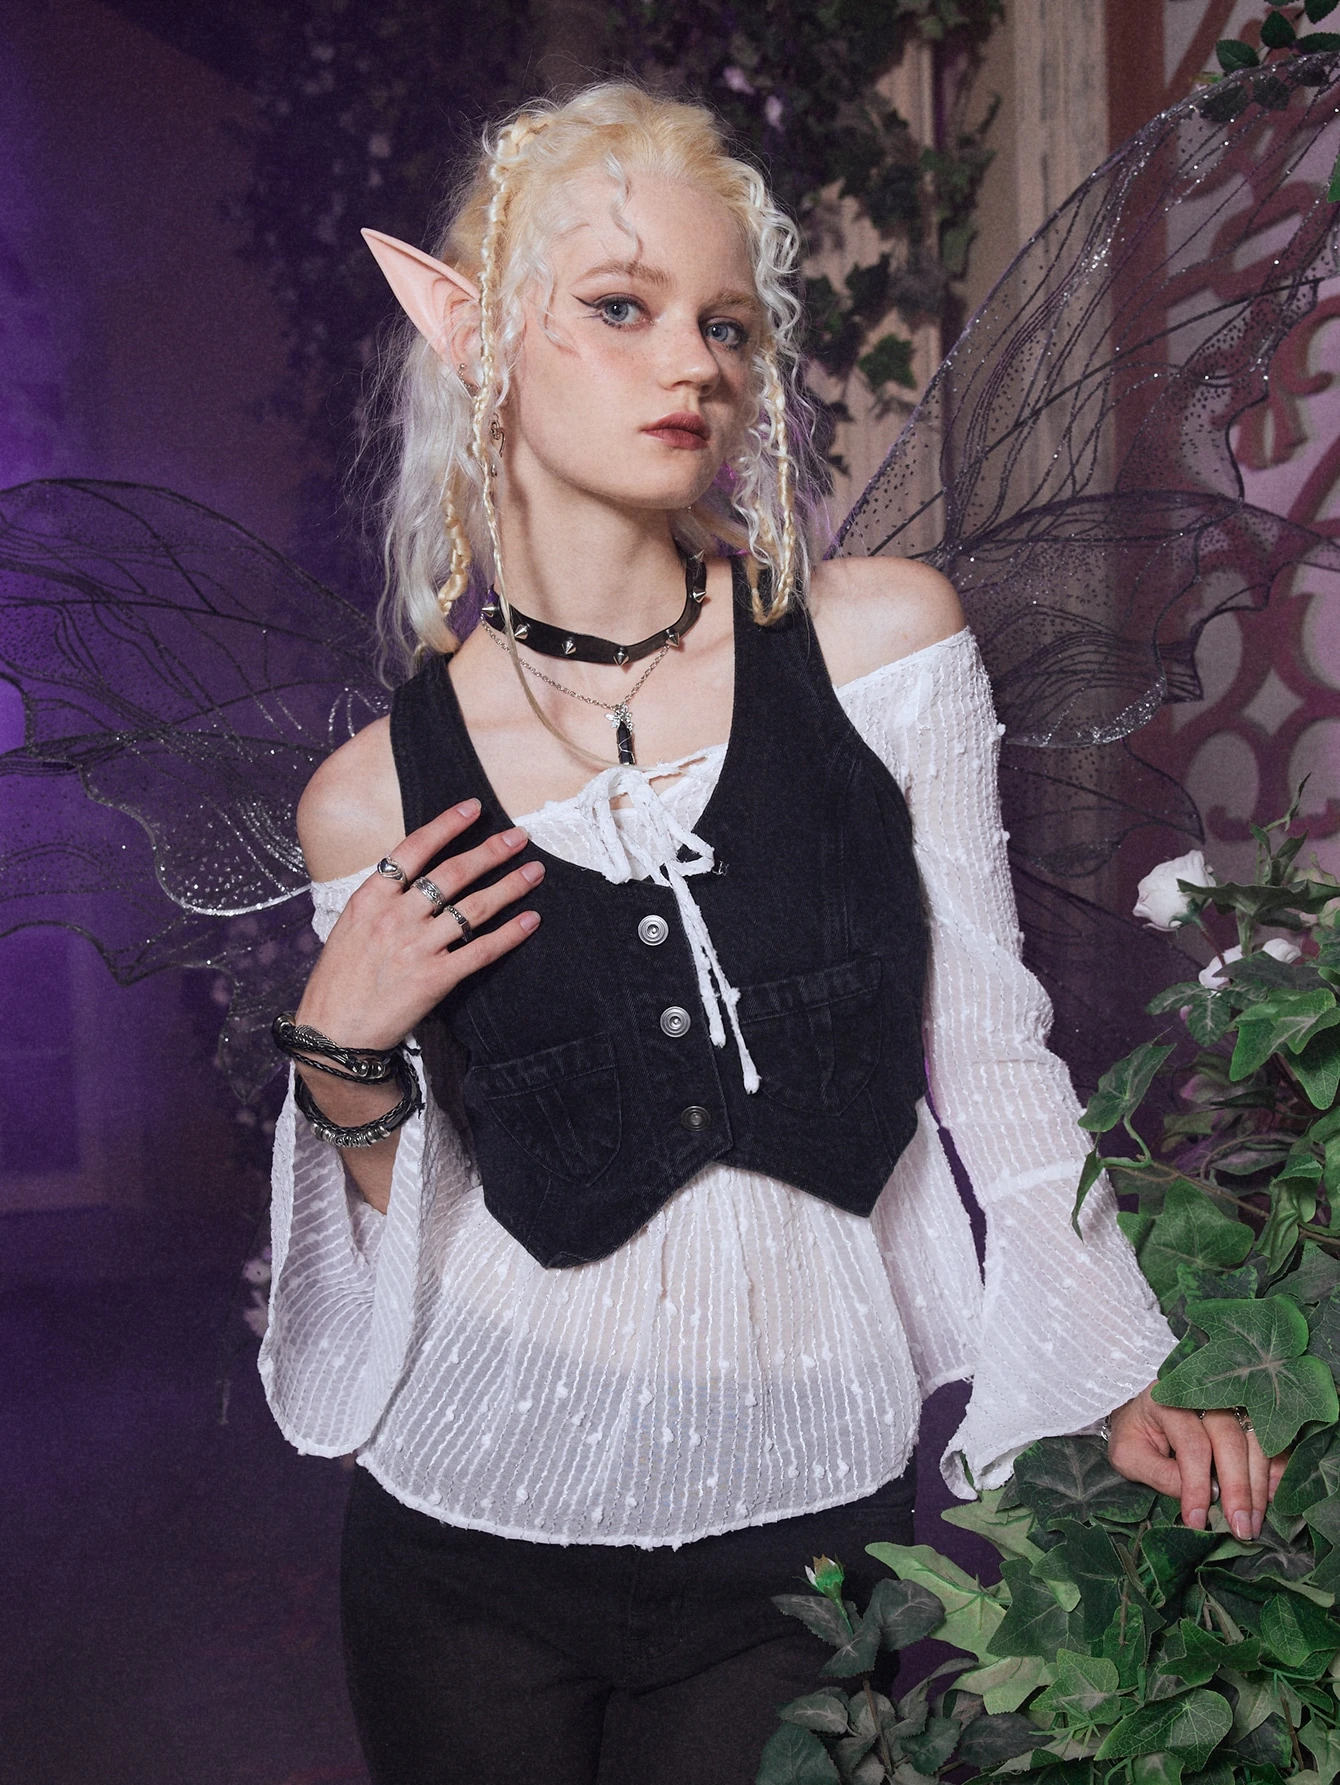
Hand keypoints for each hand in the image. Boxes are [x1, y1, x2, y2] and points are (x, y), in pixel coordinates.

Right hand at [295, 796, 543, 1049]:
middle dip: (491, 851)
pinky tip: (531, 920)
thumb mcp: (350, 928)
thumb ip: (381, 900)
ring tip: (534, 871)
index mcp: (371, 899)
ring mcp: (417, 948)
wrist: (333, 1034)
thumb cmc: (339, 981)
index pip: (413, 849)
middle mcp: (395, 918)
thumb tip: (412, 876)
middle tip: (519, 836)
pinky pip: (481, 950)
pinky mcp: (435, 979)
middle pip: (452, 874)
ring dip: (510, 886)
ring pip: (474, 908)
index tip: (473, 808)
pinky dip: (510, 934)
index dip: (446, 825)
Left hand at [1106, 1386, 1288, 1536]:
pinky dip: (1276, 1468)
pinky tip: (1274, 1497)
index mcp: (1167, 1400)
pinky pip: (1270, 1439)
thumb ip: (1159, 1474)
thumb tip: (1203, 1497)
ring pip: (1255, 1439)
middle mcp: (1202, 1396)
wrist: (1141, 1415)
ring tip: (1254, 1521)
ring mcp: (1228, 1402)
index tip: (1198, 1521)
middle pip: (1230, 1439)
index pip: (1191, 1444)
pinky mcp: (1246, 1414)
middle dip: (1238, 1488)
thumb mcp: (1128, 1456)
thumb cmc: (1134, 1436)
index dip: (1196, 1485)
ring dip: (1259, 1484)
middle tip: (1241, 1528)